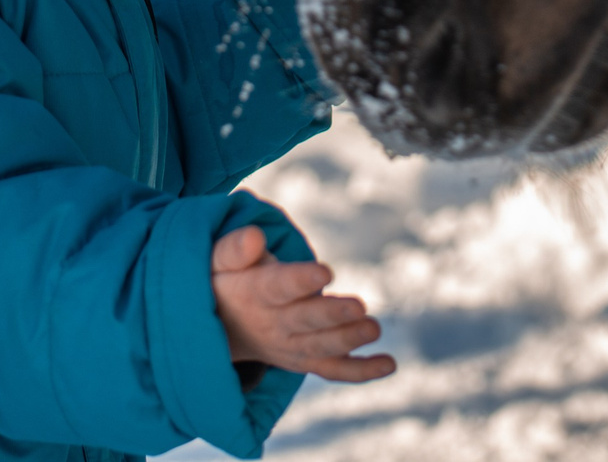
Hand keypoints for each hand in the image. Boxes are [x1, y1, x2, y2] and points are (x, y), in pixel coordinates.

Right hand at [211, 225, 396, 383]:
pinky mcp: (305, 360)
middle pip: (304, 321)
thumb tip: (255, 236)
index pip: (277, 288)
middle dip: (332, 316)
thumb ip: (235, 247)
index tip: (325, 272)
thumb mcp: (218, 258)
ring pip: (321, 348)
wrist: (219, 326)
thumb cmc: (226, 279)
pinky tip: (389, 364)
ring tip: (374, 328)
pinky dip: (361, 371)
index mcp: (253, 293)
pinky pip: (332, 369)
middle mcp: (273, 325)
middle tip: (360, 307)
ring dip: (348, 340)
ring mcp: (290, 346)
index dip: (300, 281)